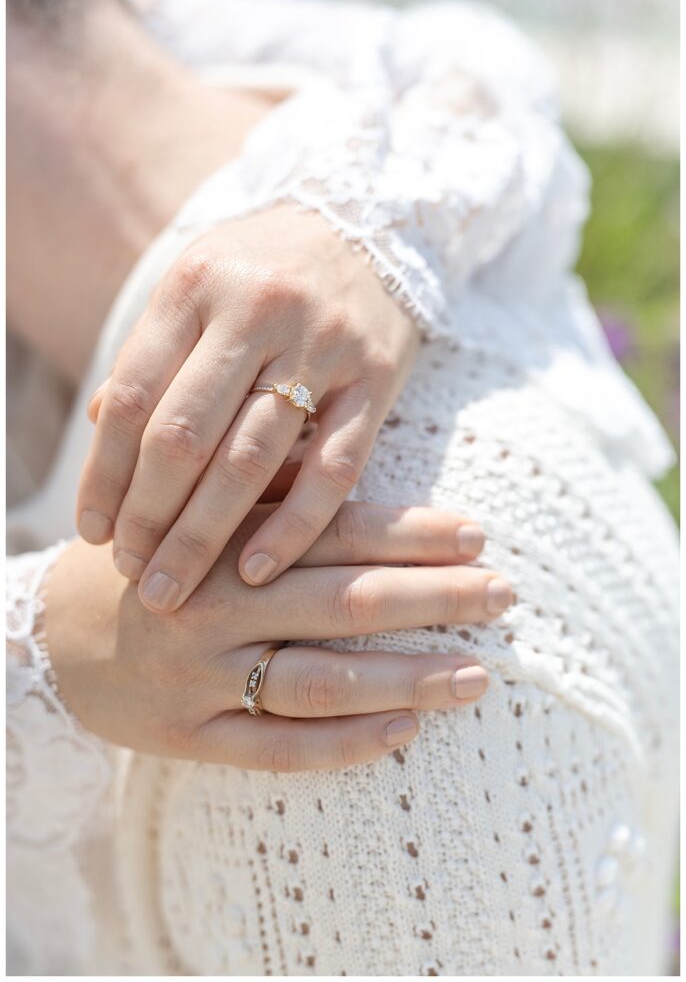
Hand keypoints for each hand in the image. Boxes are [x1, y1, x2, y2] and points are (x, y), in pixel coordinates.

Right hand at [47, 502, 511, 771]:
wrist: (51, 634)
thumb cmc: (146, 557)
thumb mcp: (191, 506)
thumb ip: (258, 483)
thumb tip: (335, 446)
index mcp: (219, 540)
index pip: (331, 531)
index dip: (409, 534)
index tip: (476, 534)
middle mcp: (213, 607)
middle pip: (340, 603)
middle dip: (431, 599)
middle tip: (503, 595)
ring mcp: (201, 679)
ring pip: (319, 682)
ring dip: (405, 678)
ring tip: (478, 675)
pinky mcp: (189, 738)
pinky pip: (276, 748)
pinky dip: (344, 744)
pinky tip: (405, 733)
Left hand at [76, 203, 420, 611]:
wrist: (370, 224)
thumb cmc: (265, 267)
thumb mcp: (197, 285)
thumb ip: (152, 352)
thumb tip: (96, 427)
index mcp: (196, 285)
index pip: (134, 397)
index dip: (104, 474)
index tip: (93, 530)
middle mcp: (256, 311)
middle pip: (185, 436)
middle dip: (148, 518)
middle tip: (130, 574)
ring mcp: (322, 346)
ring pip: (251, 460)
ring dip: (204, 535)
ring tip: (172, 587)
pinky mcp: (376, 380)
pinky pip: (334, 469)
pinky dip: (293, 526)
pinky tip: (255, 570)